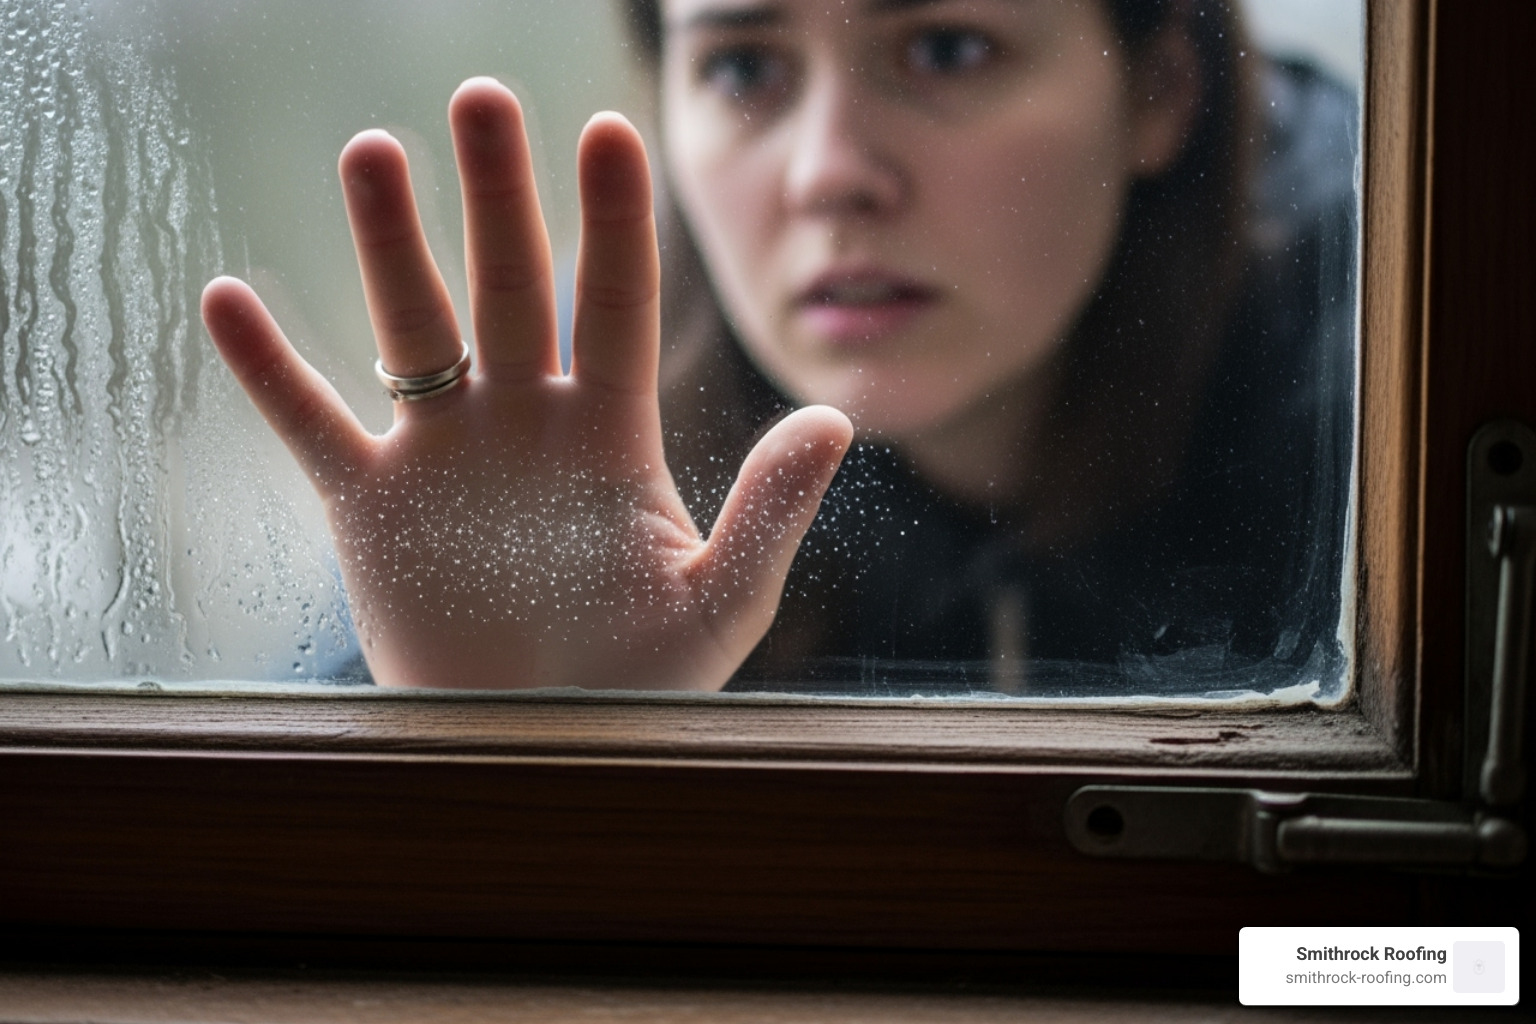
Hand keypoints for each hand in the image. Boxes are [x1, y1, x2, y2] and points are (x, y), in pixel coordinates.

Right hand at [201, 78, 851, 689]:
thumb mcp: (718, 604)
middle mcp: (526, 422)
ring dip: (390, 246)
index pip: (617, 304)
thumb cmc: (641, 686)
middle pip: (510, 288)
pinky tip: (225, 299)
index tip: (609, 130)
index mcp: (611, 434)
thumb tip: (836, 419)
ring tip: (372, 151)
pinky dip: (269, 372)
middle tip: (484, 96)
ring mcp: (446, 457)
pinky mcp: (371, 507)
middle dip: (500, 196)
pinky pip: (312, 425)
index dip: (614, 221)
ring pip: (413, 330)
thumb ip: (769, 512)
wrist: (543, 752)